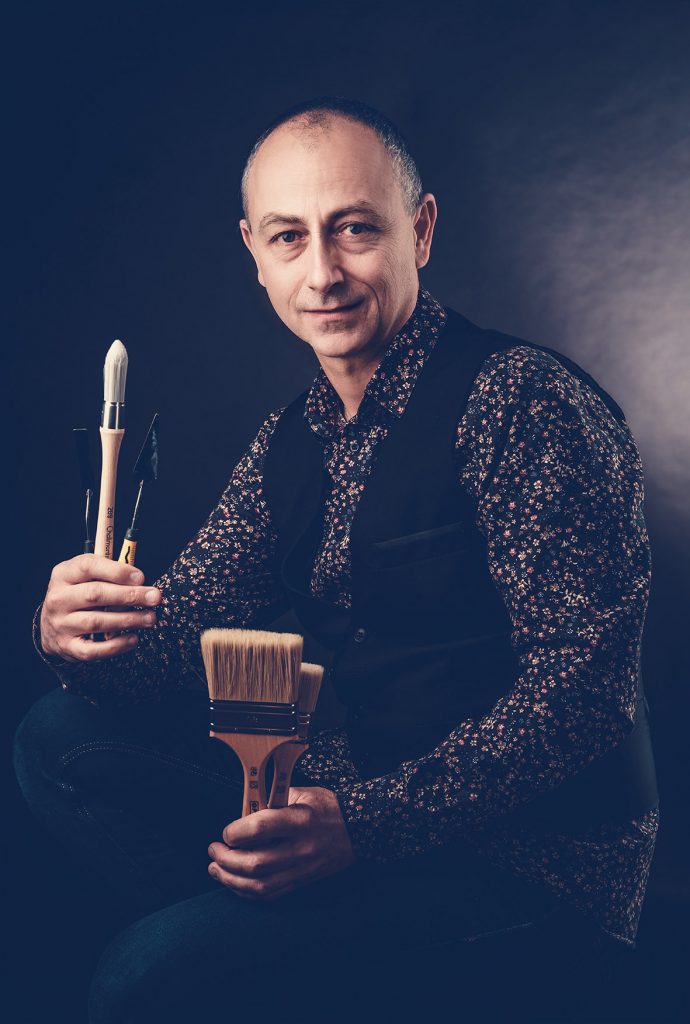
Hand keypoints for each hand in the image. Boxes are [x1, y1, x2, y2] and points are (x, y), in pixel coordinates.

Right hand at [39, 553, 161, 661]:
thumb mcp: (85, 576)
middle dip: (129, 595)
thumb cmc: (78, 594)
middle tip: (155, 597)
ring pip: (97, 622)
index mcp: (64, 574)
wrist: (51, 625)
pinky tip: (133, 638)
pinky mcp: (67, 646)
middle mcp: (59, 598)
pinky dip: (116, 646)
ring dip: (128, 620)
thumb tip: (140, 581)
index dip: (116, 571)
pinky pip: (93, 650)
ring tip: (150, 618)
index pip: (88, 566)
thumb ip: (109, 573)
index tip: (141, 577)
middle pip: (95, 594)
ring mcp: (61, 624)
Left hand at [207, 786, 354, 900]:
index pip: (262, 827)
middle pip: (256, 863)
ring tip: (215, 869)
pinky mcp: (301, 882)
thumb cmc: (327, 807)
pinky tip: (234, 883)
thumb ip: (272, 800)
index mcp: (300, 820)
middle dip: (227, 859)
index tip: (227, 831)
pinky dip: (247, 892)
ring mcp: (301, 869)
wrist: (358, 829)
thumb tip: (243, 811)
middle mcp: (300, 848)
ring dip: (230, 880)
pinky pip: (270, 895)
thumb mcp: (302, 793)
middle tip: (214, 850)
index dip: (236, 831)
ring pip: (259, 886)